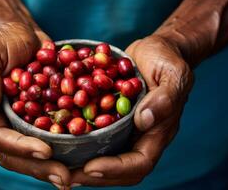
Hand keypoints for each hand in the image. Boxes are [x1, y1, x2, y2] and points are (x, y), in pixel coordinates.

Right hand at [0, 22, 70, 188]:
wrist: (22, 35)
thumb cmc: (4, 40)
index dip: (20, 147)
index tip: (45, 152)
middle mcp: (3, 122)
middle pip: (15, 155)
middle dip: (38, 168)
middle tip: (63, 178)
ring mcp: (21, 124)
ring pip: (31, 156)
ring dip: (50, 169)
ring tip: (72, 179)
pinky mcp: (38, 120)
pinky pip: (48, 141)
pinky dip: (62, 153)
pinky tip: (80, 161)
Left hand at [71, 35, 193, 186]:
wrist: (155, 50)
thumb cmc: (167, 60)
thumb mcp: (172, 74)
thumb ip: (164, 97)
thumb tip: (144, 120)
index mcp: (156, 133)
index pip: (139, 163)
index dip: (115, 169)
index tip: (90, 167)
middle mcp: (138, 137)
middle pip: (117, 169)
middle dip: (92, 176)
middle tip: (66, 176)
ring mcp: (123, 129)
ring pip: (102, 155)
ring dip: (81, 164)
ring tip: (57, 164)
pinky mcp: (109, 118)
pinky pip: (93, 135)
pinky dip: (76, 141)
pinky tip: (55, 138)